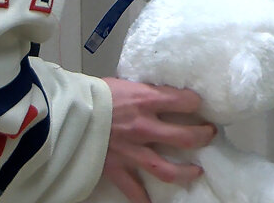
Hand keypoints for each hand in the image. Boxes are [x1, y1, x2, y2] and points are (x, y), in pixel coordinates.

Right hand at [100, 79, 216, 202]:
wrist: (65, 111)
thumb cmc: (92, 93)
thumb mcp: (123, 83)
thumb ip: (142, 92)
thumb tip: (157, 92)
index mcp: (146, 100)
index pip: (185, 101)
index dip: (196, 102)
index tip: (198, 104)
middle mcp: (144, 127)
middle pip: (185, 137)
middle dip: (202, 136)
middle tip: (209, 135)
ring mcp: (132, 151)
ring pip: (166, 169)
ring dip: (185, 172)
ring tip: (196, 171)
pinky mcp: (116, 166)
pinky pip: (133, 189)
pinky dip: (142, 199)